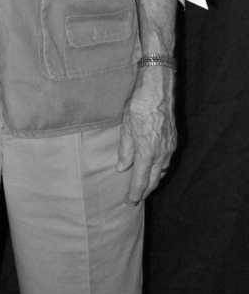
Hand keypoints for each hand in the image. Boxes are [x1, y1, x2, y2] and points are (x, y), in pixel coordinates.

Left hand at [117, 65, 175, 203]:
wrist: (157, 91)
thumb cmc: (138, 107)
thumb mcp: (125, 128)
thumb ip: (125, 151)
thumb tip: (121, 168)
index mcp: (147, 153)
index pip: (140, 180)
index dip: (135, 193)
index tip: (130, 202)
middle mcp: (161, 154)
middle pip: (153, 180)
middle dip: (145, 191)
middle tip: (136, 199)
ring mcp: (169, 148)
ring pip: (162, 171)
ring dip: (153, 181)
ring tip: (144, 187)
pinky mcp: (173, 141)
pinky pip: (166, 162)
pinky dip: (160, 170)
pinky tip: (155, 169)